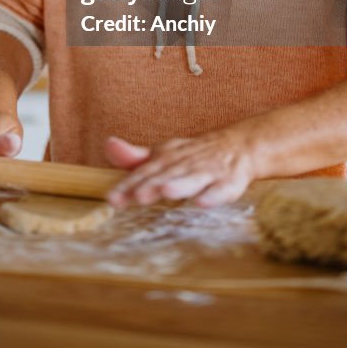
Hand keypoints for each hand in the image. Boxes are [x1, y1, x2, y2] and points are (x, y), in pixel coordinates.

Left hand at [104, 124, 258, 208]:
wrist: (238, 146)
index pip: (145, 171)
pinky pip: (222, 189)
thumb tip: (108, 145)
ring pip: (193, 179)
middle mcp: (186, 163)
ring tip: (167, 191)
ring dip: (180, 185)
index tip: (112, 199)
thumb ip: (136, 158)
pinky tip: (203, 202)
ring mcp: (208, 172)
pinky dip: (214, 195)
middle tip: (138, 195)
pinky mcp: (230, 182)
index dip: (129, 184)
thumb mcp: (163, 155)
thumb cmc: (192, 156)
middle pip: (167, 175)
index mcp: (168, 157)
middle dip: (153, 184)